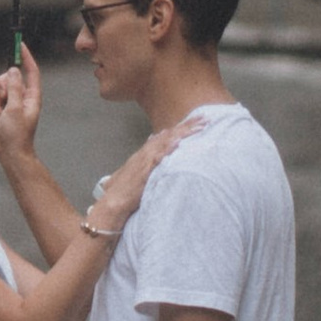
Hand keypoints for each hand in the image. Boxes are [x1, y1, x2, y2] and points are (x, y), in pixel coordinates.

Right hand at [0, 43, 43, 156]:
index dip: (26, 57)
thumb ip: (14, 88)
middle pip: (10, 78)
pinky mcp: (1, 111)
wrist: (9, 154)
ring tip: (0, 116)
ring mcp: (11, 104)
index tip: (20, 44)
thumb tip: (14, 70)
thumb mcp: (15, 109)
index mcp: (31, 96)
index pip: (31, 71)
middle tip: (3, 99)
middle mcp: (22, 98)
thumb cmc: (17, 135)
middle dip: (3, 86)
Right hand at [87, 108, 199, 240]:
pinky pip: (158, 157)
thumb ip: (145, 158)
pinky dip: (168, 148)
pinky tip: (178, 142)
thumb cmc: (125, 191)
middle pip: (170, 135)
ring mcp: (145, 160)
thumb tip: (151, 143)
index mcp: (146, 152)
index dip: (182, 127)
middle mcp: (146, 152)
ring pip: (167, 142)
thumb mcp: (136, 171)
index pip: (167, 135)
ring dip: (184, 133)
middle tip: (206, 117)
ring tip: (199, 127)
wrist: (113, 203)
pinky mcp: (145, 171)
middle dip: (188, 125)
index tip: (197, 120)